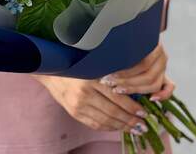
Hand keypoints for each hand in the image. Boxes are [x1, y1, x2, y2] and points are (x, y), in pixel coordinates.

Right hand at [34, 75, 148, 133]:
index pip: (117, 97)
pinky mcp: (74, 112)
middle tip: (143, 125)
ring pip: (105, 120)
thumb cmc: (76, 65)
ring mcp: (78, 104)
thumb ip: (110, 75)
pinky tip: (117, 127)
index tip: (144, 112)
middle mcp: (85, 92)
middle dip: (130, 120)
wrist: (51, 70)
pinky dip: (108, 127)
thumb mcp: (93, 65)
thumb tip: (133, 89)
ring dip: (122, 126)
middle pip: (113, 111)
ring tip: (134, 129)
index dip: (132, 107)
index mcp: (92, 77)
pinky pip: (95, 124)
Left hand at [100, 44, 172, 96]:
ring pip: (153, 83)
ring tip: (117, 89)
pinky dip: (162, 95)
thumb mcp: (121, 41)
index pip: (142, 64)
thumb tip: (103, 57)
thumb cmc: (122, 42)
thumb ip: (118, 48)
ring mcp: (163, 67)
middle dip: (126, 82)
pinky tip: (150, 99)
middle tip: (110, 83)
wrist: (135, 37)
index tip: (109, 74)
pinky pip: (169, 88)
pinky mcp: (166, 77)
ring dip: (135, 89)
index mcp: (153, 44)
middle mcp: (161, 56)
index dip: (125, 72)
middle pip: (147, 75)